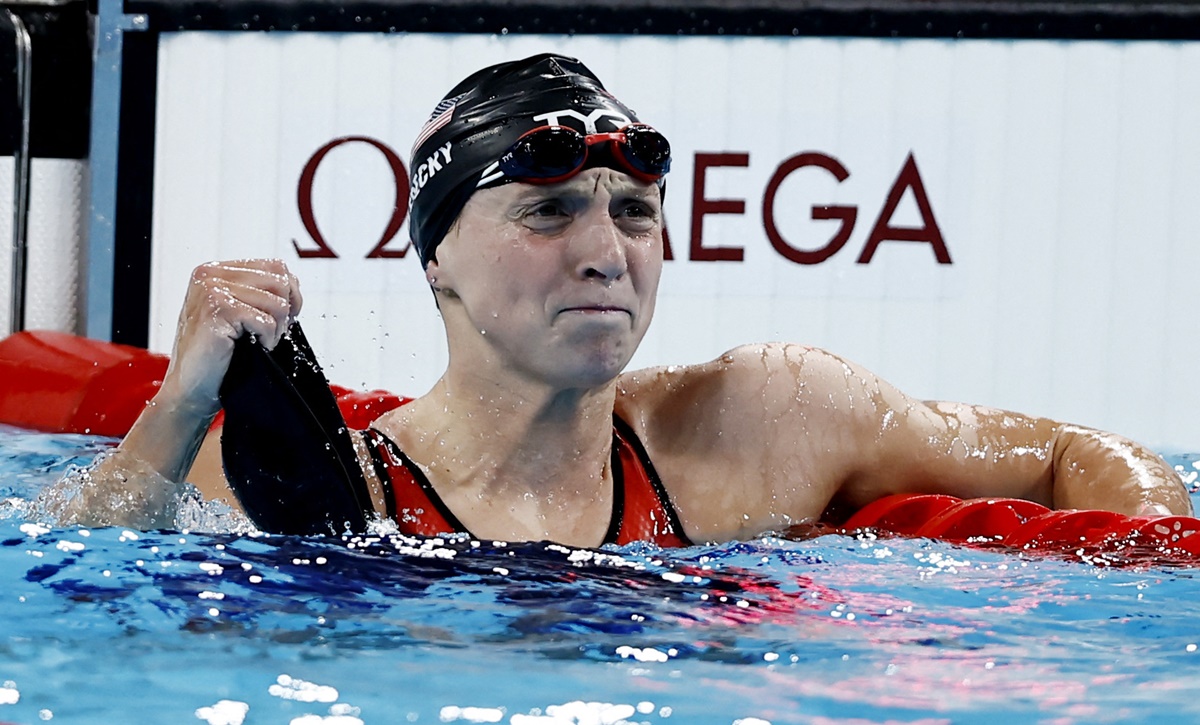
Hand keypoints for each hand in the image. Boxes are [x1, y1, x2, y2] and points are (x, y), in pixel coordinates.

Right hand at [161, 259, 302, 415]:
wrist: (190, 388)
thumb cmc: (217, 355)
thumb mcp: (240, 313)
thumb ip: (261, 291)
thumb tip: (293, 283)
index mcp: (216, 271)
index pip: (275, 267)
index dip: (289, 294)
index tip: (279, 318)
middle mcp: (210, 275)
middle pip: (280, 281)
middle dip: (284, 313)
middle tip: (266, 335)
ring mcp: (211, 290)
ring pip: (278, 302)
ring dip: (275, 330)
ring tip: (255, 342)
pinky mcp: (217, 309)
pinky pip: (266, 321)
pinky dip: (266, 340)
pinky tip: (249, 348)